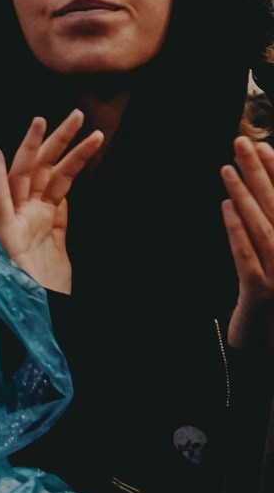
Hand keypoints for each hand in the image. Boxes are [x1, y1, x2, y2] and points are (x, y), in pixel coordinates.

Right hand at [0, 112, 100, 294]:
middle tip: (76, 115)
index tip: (89, 136)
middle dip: (60, 141)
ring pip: (24, 177)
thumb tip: (64, 197)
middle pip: (44, 169)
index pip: (61, 179)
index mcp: (44, 217)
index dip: (75, 157)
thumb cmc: (48, 286)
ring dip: (33, 148)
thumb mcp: (62, 249)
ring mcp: (15, 220)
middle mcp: (28, 213)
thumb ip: (61, 222)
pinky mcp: (4, 232)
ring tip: (43, 120)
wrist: (38, 312)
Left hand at [223, 137, 273, 346]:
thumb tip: (255, 195)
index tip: (264, 147)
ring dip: (245, 194)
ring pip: (263, 227)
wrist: (270, 350)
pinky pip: (247, 255)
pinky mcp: (262, 293)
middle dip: (261, 173)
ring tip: (227, 168)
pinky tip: (224, 206)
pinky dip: (236, 228)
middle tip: (241, 142)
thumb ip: (270, 230)